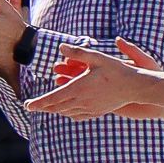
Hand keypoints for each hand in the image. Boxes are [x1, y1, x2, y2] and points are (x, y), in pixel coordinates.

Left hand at [25, 42, 160, 120]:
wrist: (136, 87)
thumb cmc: (117, 69)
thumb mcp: (97, 57)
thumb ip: (78, 52)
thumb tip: (61, 46)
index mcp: (79, 88)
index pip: (53, 98)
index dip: (38, 102)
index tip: (27, 105)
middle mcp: (82, 101)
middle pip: (57, 107)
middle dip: (42, 107)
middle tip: (31, 106)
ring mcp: (90, 109)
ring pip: (66, 112)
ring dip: (54, 110)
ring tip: (45, 107)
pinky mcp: (97, 112)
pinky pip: (78, 116)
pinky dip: (67, 113)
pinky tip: (65, 111)